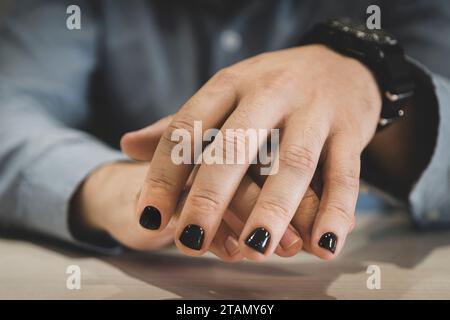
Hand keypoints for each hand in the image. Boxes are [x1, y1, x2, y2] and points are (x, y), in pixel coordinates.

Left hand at [134, 44, 380, 260]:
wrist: (342, 61)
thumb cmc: (274, 87)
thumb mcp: (226, 92)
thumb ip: (183, 124)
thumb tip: (128, 145)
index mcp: (231, 83)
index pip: (189, 126)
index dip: (165, 173)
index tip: (149, 215)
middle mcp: (271, 92)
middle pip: (237, 145)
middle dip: (212, 195)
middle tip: (190, 239)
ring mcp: (314, 110)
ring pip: (293, 162)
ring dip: (274, 208)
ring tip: (256, 248)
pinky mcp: (351, 129)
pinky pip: (345, 174)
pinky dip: (336, 211)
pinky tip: (323, 245)